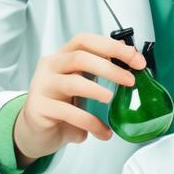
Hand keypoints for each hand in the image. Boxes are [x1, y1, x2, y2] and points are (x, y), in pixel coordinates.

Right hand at [13, 33, 144, 165]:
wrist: (36, 132)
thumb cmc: (64, 105)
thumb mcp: (83, 85)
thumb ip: (101, 72)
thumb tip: (133, 60)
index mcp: (63, 56)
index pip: (86, 41)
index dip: (113, 47)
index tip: (137, 60)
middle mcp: (50, 66)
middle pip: (80, 57)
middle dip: (110, 68)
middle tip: (130, 81)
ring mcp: (42, 86)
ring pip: (73, 82)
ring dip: (97, 91)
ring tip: (111, 100)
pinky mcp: (38, 108)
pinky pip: (69, 113)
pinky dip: (91, 123)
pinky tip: (103, 132)